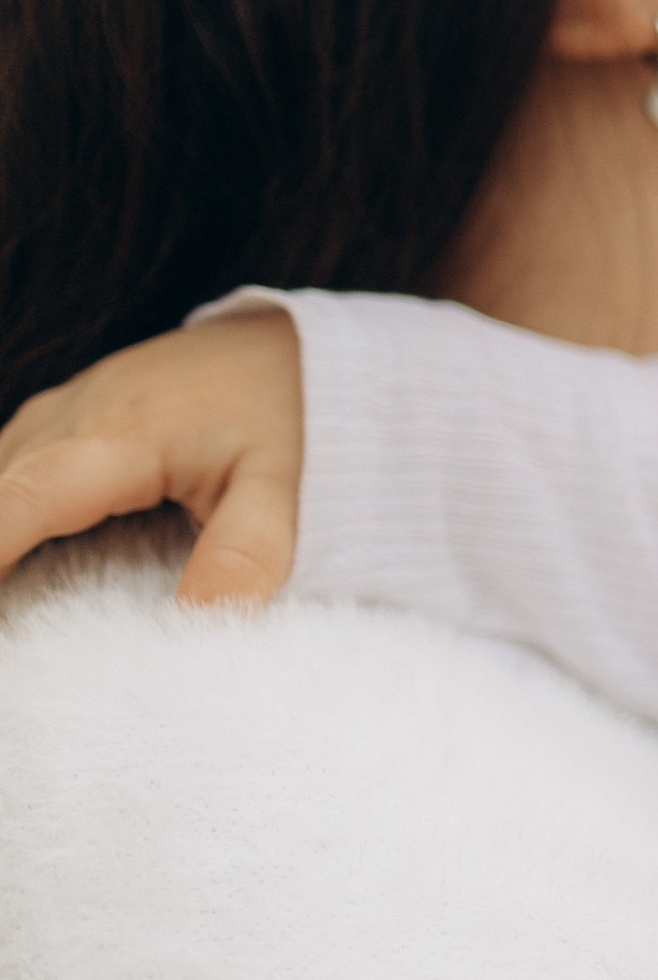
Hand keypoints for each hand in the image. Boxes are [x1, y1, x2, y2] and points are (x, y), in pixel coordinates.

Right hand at [0, 313, 303, 603]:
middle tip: (14, 630)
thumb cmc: (296, 416)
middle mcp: (79, 410)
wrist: (306, 349)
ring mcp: (69, 404)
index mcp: (124, 434)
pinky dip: (12, 507)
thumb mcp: (282, 493)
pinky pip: (16, 460)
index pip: (23, 499)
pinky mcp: (73, 408)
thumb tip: (196, 626)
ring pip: (1, 472)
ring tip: (17, 606)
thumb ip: (242, 558)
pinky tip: (26, 551)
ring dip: (3, 530)